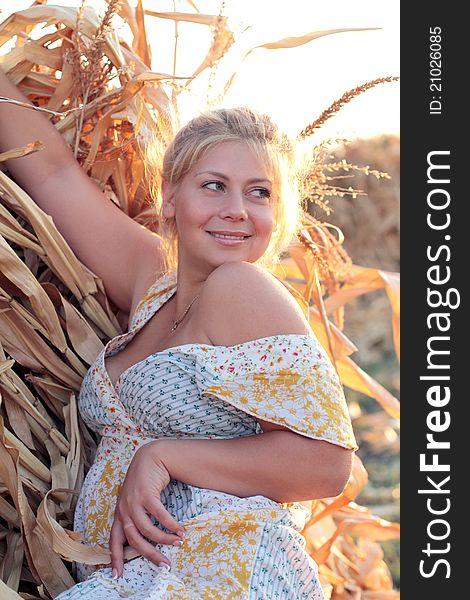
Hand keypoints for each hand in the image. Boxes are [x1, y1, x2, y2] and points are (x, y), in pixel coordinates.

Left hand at [109, 441, 185, 576]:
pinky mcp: (146, 494)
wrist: (149, 457)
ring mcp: (134, 502)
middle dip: (150, 554)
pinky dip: (170, 525)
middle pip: (134, 540)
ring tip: (177, 543)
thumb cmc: (144, 481)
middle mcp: (124, 510)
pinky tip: (180, 529)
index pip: (114, 541)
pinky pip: (159, 515)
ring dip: (164, 539)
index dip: (115, 559)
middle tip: (164, 564)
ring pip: (147, 529)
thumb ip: (137, 517)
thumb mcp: (134, 500)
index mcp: (120, 514)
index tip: (117, 576)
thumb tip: (148, 538)